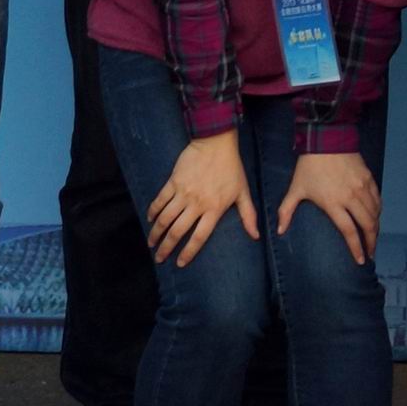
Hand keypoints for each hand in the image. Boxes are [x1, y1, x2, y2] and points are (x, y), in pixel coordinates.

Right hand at [147, 130, 256, 267]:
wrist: (216, 143)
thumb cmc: (231, 168)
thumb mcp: (243, 192)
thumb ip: (248, 215)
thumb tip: (256, 236)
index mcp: (214, 209)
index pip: (199, 237)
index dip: (188, 252)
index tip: (179, 263)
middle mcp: (197, 204)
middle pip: (177, 232)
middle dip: (166, 248)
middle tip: (159, 258)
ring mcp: (183, 193)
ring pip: (165, 219)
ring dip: (156, 233)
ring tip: (151, 243)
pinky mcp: (173, 182)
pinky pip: (159, 201)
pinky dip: (153, 212)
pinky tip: (150, 220)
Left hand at [278, 150, 381, 263]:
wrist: (326, 139)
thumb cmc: (309, 167)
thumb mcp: (295, 189)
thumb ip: (286, 211)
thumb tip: (279, 231)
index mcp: (334, 203)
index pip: (349, 231)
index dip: (356, 248)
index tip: (360, 260)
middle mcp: (351, 197)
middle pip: (367, 224)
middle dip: (371, 242)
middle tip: (370, 254)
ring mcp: (362, 187)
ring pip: (375, 213)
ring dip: (376, 228)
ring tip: (373, 238)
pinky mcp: (369, 178)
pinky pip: (377, 199)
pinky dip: (378, 211)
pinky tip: (375, 217)